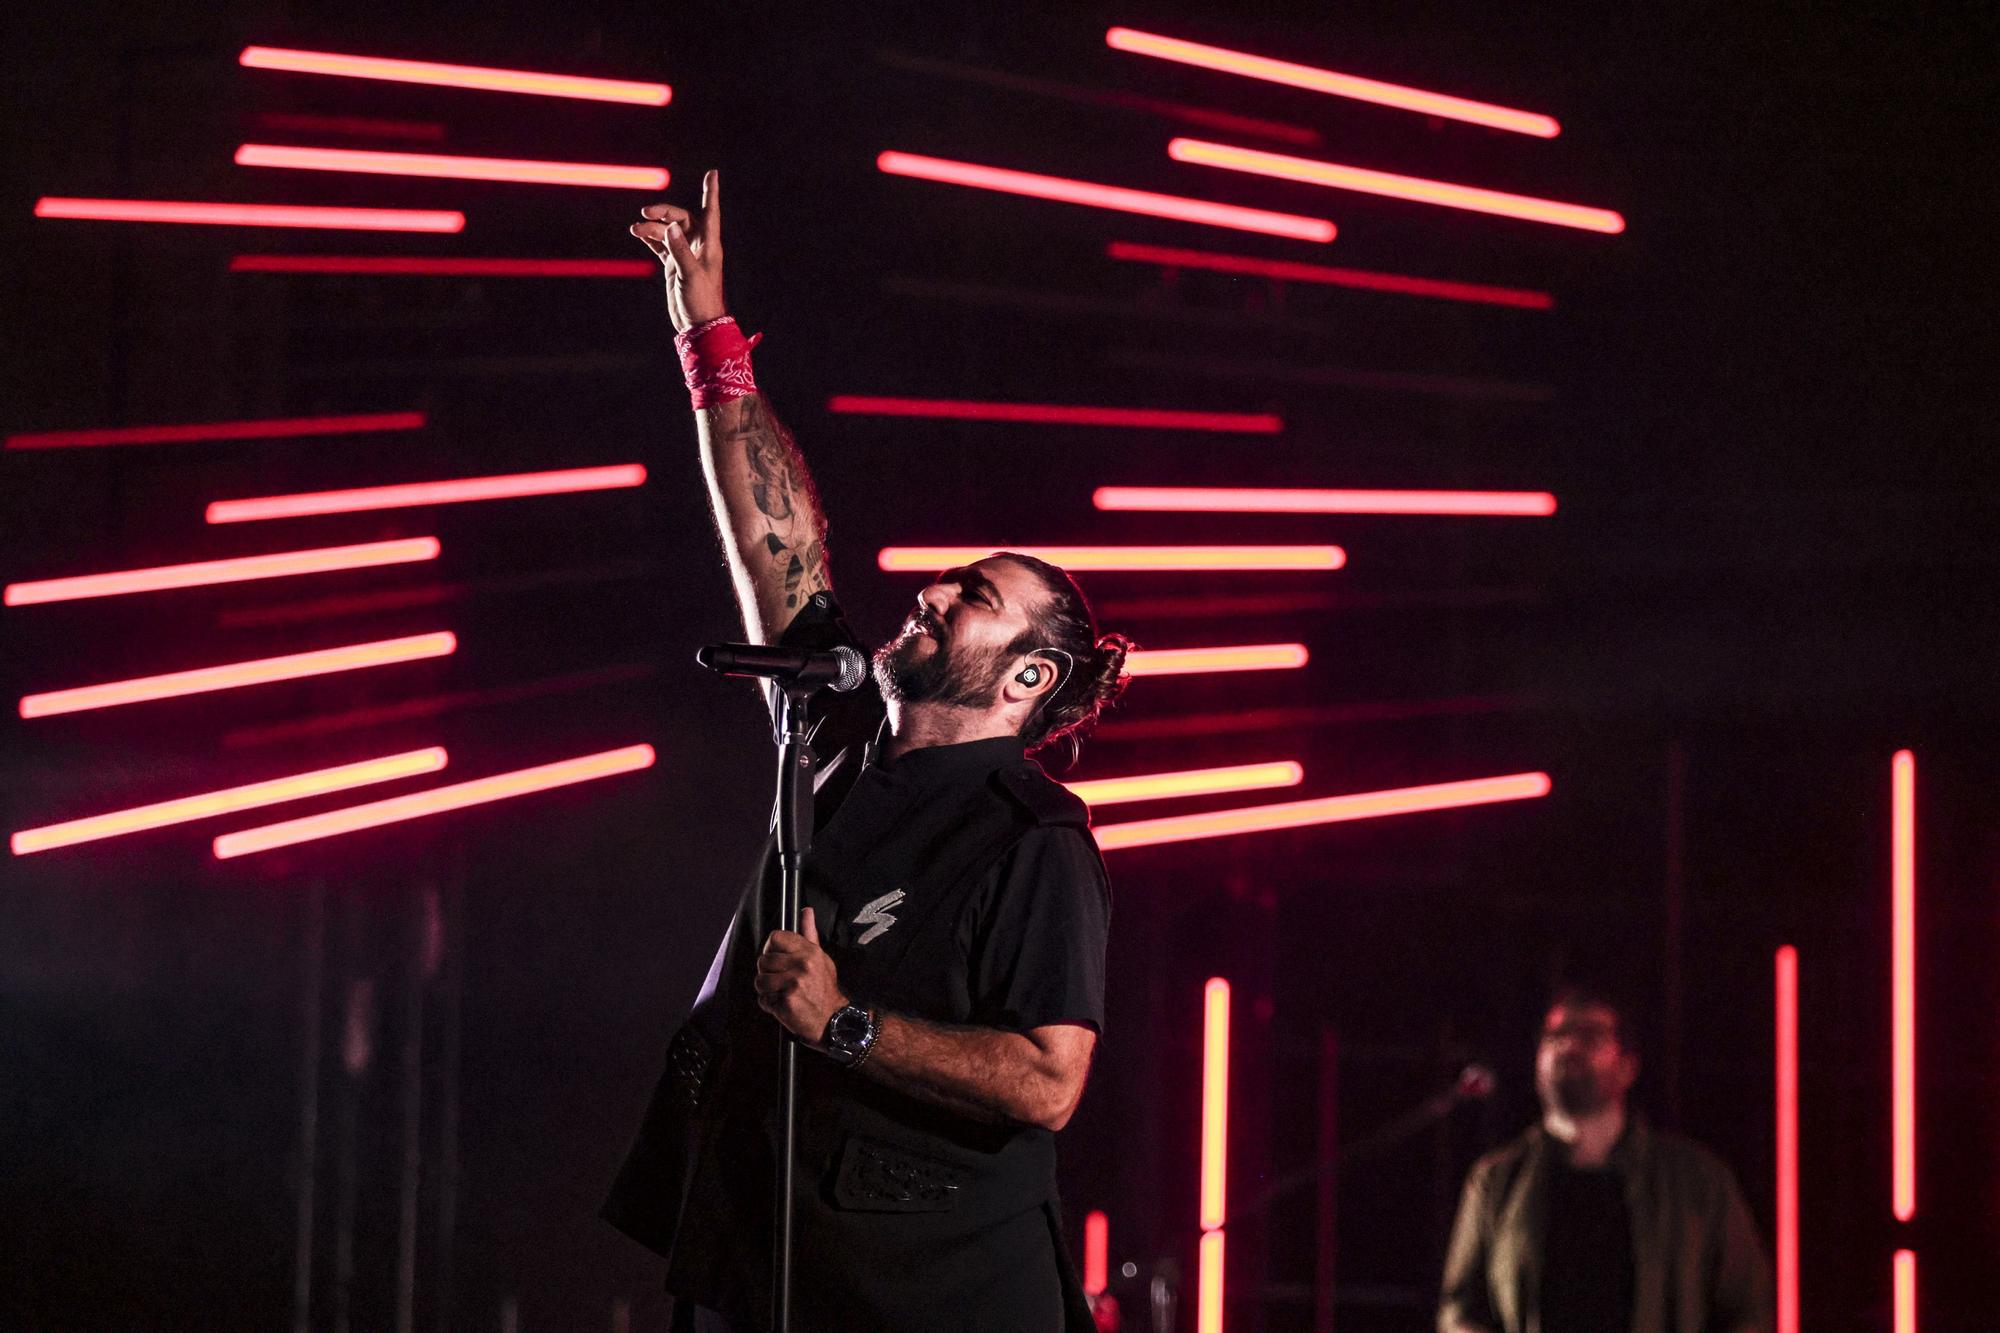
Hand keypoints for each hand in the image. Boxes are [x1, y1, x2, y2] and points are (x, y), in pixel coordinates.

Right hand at [630, 168, 725, 333]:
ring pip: (667, 231)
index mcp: (709, 246)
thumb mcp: (690, 275)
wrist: (698, 324)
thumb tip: (669, 227)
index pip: (711, 213)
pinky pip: (661, 245)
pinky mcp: (674, 264)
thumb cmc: (701, 301)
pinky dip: (650, 238)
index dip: (711, 193)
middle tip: (645, 214)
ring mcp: (685, 254)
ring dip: (651, 228)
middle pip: (681, 219)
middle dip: (663, 213)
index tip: (712, 173)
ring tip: (635, 229)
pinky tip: (638, 233)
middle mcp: (698, 246)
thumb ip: (680, 251)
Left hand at [755, 907, 847, 1045]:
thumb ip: (809, 934)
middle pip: (763, 960)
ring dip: (766, 990)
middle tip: (780, 980)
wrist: (834, 1020)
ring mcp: (793, 985)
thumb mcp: (821, 958)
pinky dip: (769, 1005)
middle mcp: (801, 966)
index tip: (776, 958)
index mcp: (809, 952)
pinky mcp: (785, 1003)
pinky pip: (763, 1000)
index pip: (775, 937)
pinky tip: (782, 1005)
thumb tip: (806, 911)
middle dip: (767, 972)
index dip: (771, 948)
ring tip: (780, 993)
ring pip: (760, 981)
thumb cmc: (825, 988)